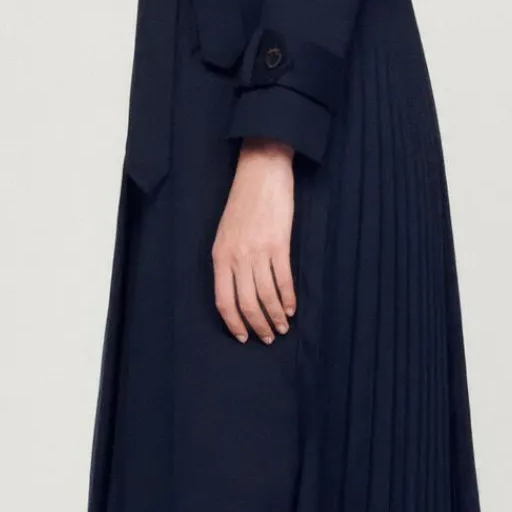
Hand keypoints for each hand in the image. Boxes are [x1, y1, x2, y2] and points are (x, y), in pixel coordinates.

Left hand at [212, 139, 297, 342]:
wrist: (261, 173)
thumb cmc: (243, 203)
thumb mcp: (226, 233)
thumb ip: (229, 261)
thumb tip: (238, 290)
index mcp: (220, 256)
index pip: (223, 300)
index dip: (233, 323)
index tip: (243, 337)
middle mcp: (236, 257)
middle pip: (246, 303)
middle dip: (258, 326)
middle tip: (267, 338)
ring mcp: (258, 251)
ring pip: (266, 296)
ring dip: (275, 317)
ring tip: (283, 328)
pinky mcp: (279, 244)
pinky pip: (283, 279)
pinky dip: (288, 298)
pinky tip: (292, 308)